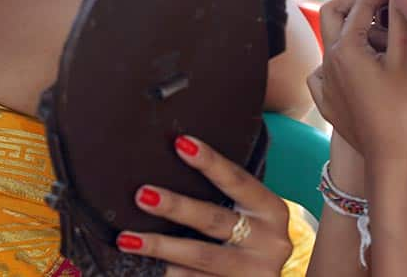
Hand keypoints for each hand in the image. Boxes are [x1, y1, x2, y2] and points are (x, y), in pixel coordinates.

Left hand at [116, 136, 294, 275]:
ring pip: (200, 258)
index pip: (237, 181)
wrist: (279, 276)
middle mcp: (267, 243)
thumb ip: (226, 193)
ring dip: (161, 247)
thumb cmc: (256, 234)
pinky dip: (168, 274)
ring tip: (127, 239)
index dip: (211, 162)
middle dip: (176, 207)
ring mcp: (252, 273)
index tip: (181, 143)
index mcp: (271, 211)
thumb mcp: (253, 212)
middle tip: (143, 195)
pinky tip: (142, 268)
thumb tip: (177, 154)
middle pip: (214, 220)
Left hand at [307, 0, 406, 164]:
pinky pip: (323, 71)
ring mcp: (323, 82)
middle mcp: (327, 61)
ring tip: (379, 33)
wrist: (389, 155)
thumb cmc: (403, 107)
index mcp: (344, 48)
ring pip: (331, 42)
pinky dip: (339, 60)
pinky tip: (357, 65)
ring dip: (351, 30)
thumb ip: (400, 20)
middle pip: (332, 13)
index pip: (361, 5)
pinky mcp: (326, 101)